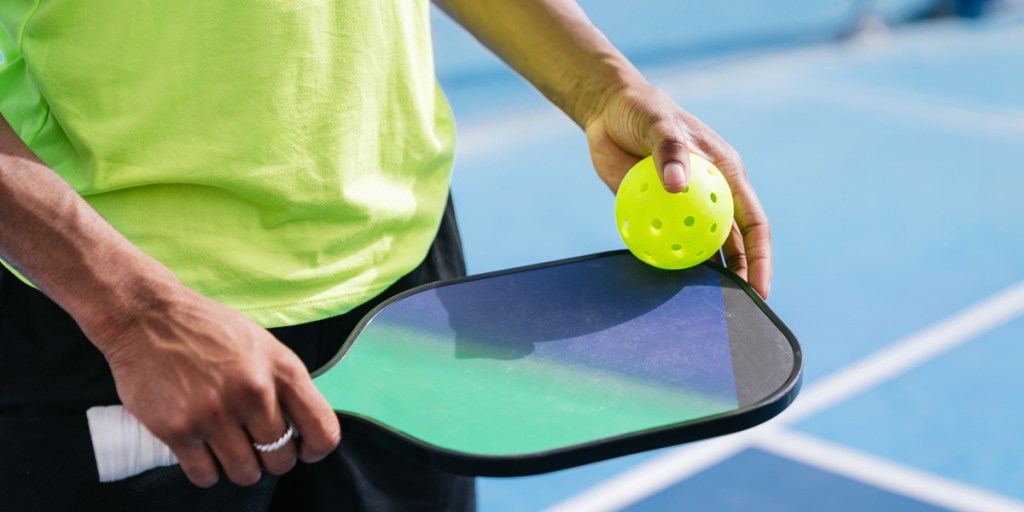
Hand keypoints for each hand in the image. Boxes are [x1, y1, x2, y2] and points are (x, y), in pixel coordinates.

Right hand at [87, 285, 340, 486]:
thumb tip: (301, 427)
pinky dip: (207, 471)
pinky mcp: (178, 429)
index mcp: (282, 369)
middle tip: (255, 446)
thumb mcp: (263, 345)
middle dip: (271, 459)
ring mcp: (215, 413)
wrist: (146, 316)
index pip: (322, 432)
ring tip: (229, 448)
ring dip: (240, 468)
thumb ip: (284, 384)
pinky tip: (203, 451)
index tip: (301, 450)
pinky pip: (205, 476)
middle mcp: (253, 392)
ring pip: (245, 473)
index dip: (314, 450)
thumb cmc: (207, 330)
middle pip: (281, 460)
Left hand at [584, 83, 771, 297]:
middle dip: (738, 277)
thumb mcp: (656, 123)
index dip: (761, 257)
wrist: (607, 112)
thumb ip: (669, 150)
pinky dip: (667, 260)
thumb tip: (678, 186)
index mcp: (726, 172)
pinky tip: (661, 285)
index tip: (759, 290)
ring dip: (702, 275)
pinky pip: (667, 240)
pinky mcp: (658, 209)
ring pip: (701, 246)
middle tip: (732, 311)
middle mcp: (711, 192)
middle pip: (733, 243)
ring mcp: (685, 204)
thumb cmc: (641, 110)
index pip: (754, 222)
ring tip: (700, 308)